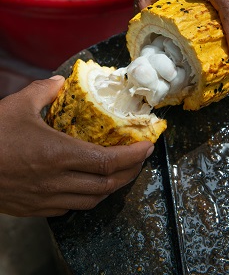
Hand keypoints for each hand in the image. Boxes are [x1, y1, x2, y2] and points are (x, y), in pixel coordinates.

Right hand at [0, 76, 153, 216]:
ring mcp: (47, 198)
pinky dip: (88, 197)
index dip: (133, 156)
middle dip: (130, 172)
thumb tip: (60, 82)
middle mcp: (57, 180)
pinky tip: (88, 186)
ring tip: (120, 173)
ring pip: (93, 200)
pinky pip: (71, 207)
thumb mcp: (18, 105)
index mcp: (59, 154)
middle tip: (139, 159)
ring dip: (112, 187)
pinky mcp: (35, 208)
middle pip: (107, 184)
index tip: (147, 147)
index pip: (109, 161)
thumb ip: (44, 91)